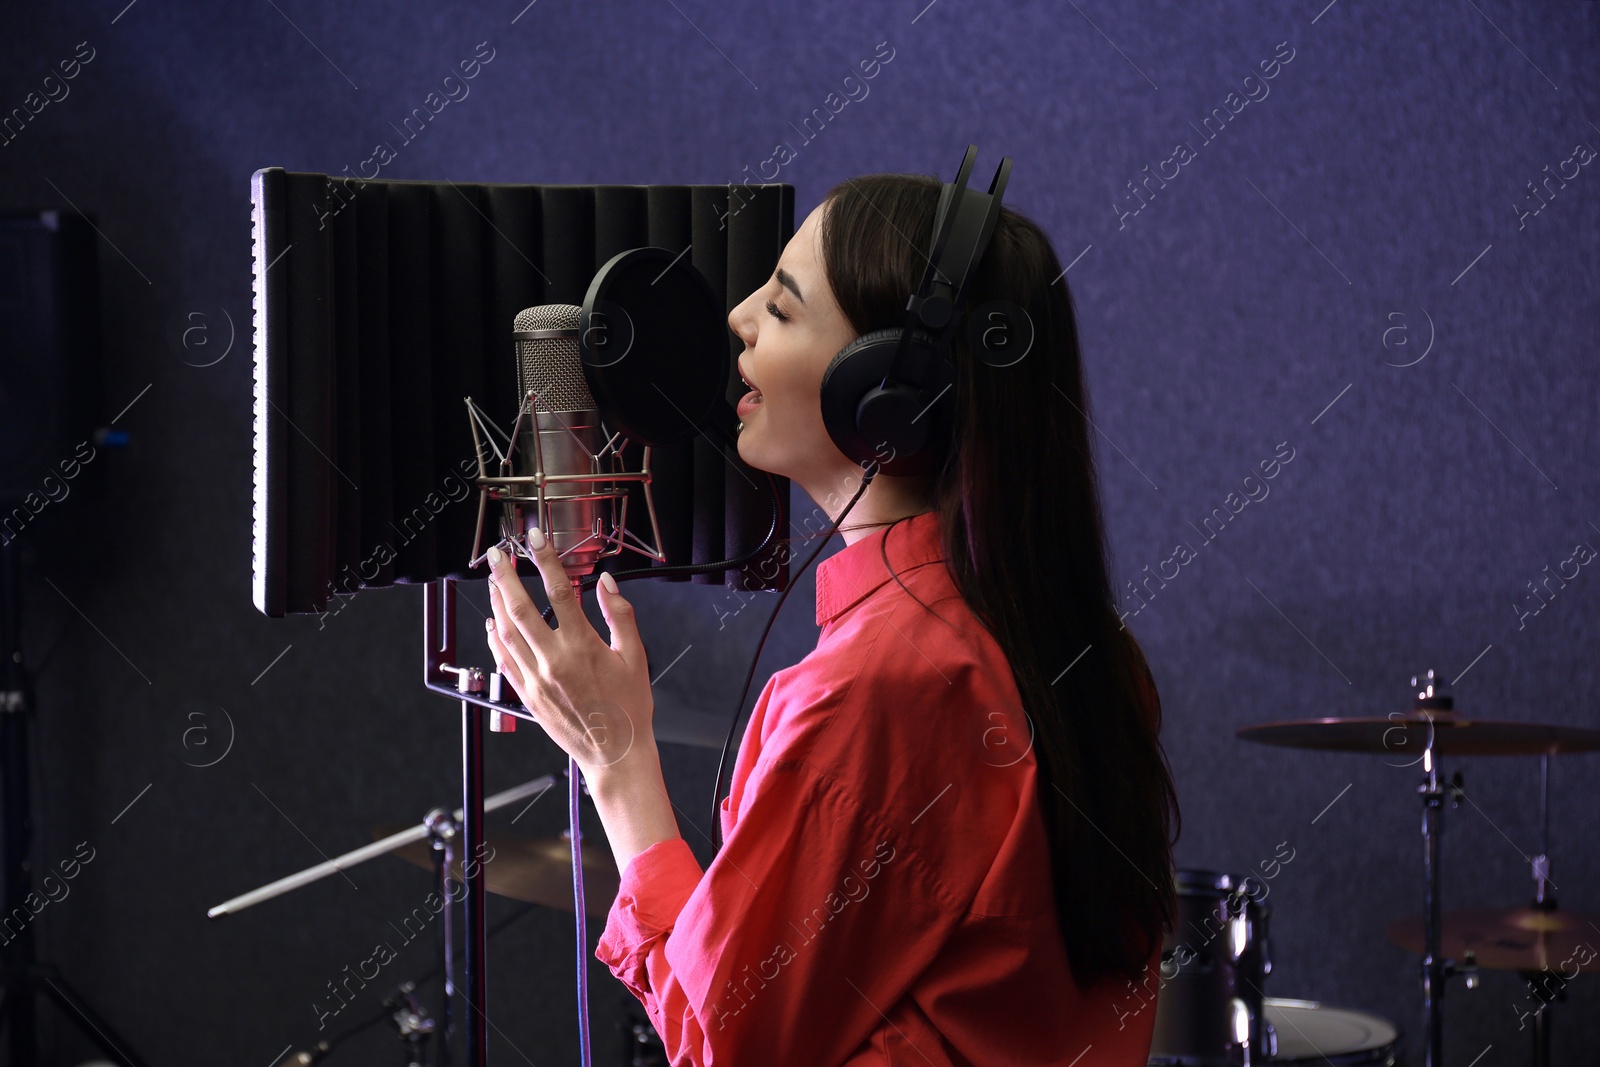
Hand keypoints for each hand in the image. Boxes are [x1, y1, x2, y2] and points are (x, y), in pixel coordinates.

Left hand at [484, 530, 653, 780]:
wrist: (615, 754)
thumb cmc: (629, 708)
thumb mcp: (635, 656)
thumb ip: (620, 615)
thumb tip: (606, 583)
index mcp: (583, 647)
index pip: (558, 592)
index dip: (545, 561)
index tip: (535, 539)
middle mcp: (554, 661)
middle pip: (520, 608)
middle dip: (505, 576)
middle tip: (496, 554)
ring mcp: (536, 679)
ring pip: (507, 633)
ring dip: (497, 603)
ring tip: (494, 581)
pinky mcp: (527, 695)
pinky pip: (504, 660)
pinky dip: (495, 639)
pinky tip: (493, 624)